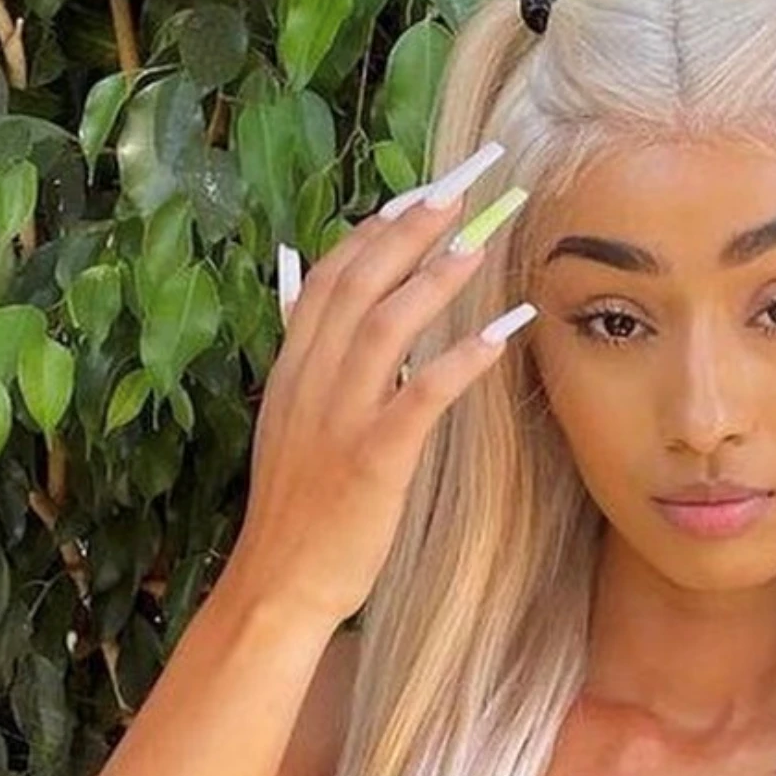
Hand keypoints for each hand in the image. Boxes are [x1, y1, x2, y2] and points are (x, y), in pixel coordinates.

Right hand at [234, 140, 537, 624]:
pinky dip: (460, 359)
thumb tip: (322, 319)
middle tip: (458, 189)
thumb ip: (308, 374)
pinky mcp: (372, 460)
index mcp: (291, 373)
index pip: (329, 279)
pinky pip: (419, 397)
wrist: (276, 586)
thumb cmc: (294, 516)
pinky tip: (499, 333)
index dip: (372, 232)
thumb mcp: (290, 431)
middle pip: (358, 284)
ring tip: (480, 243)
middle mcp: (310, 384)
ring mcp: (338, 419)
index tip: (413, 197)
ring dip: (435, 279)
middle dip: (409, 230)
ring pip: (386, 326)